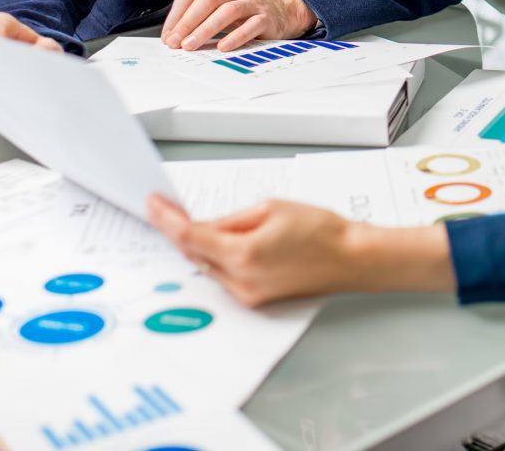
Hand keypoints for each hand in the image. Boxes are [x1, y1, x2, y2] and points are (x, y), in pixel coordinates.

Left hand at [147, 193, 354, 305]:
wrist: (351, 259)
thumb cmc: (322, 231)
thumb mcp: (271, 208)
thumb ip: (230, 219)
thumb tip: (203, 225)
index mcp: (243, 253)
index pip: (189, 236)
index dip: (165, 219)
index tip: (153, 204)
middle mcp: (241, 280)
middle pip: (194, 254)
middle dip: (184, 231)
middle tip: (174, 209)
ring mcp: (247, 295)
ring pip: (208, 266)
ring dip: (204, 246)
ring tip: (221, 225)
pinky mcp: (255, 300)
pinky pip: (225, 277)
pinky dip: (221, 259)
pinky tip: (234, 243)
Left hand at [161, 0, 317, 51]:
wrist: (283, 7)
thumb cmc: (244, 9)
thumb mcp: (219, 4)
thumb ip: (198, 16)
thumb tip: (172, 37)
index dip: (176, 15)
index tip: (167, 35)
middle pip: (207, 1)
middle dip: (188, 22)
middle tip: (175, 42)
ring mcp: (251, 3)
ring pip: (227, 11)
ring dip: (205, 29)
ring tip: (191, 45)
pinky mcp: (266, 18)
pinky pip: (250, 25)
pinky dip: (235, 36)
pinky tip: (223, 47)